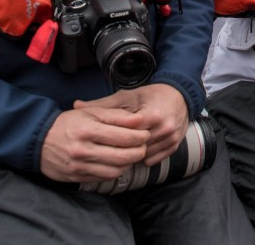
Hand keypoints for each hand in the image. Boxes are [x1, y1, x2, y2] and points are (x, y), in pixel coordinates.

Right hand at [40, 106, 149, 182]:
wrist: (38, 140)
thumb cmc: (67, 123)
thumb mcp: (90, 112)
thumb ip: (116, 116)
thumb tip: (139, 120)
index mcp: (88, 130)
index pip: (124, 137)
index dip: (140, 136)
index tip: (145, 133)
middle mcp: (84, 150)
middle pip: (123, 156)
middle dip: (139, 151)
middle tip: (143, 145)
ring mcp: (80, 166)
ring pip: (116, 170)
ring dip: (129, 163)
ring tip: (132, 154)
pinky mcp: (77, 177)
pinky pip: (104, 178)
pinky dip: (116, 171)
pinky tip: (118, 163)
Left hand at [74, 83, 189, 164]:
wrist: (179, 96)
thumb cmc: (150, 95)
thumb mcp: (126, 97)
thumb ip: (101, 105)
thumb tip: (76, 106)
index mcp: (151, 114)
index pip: (128, 133)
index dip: (114, 137)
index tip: (101, 139)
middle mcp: (164, 128)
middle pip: (136, 146)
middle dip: (122, 147)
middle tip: (106, 148)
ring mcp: (171, 138)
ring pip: (145, 155)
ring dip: (132, 154)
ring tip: (119, 150)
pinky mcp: (175, 145)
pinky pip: (154, 160)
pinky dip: (144, 157)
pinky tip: (134, 151)